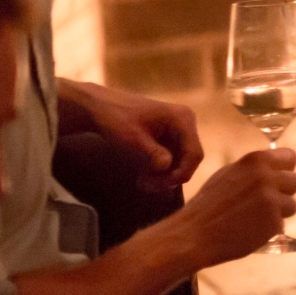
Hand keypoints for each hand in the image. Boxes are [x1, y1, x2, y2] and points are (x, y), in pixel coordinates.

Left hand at [56, 79, 204, 189]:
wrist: (100, 107)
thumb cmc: (115, 119)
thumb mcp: (132, 138)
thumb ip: (152, 152)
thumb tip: (167, 167)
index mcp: (182, 119)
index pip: (194, 153)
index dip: (181, 173)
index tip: (161, 186)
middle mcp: (186, 123)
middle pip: (189, 158)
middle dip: (170, 176)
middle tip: (148, 186)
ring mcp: (179, 129)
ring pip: (181, 161)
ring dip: (164, 175)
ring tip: (143, 182)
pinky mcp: (170, 136)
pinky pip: (172, 158)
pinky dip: (160, 169)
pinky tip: (144, 175)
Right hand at [172, 149, 295, 267]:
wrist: (194, 234)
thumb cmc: (208, 204)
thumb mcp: (228, 175)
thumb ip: (253, 170)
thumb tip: (275, 167)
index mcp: (255, 161)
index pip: (290, 157)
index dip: (285, 169)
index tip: (278, 178)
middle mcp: (267, 177)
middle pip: (295, 181)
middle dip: (283, 192)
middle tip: (265, 202)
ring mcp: (272, 200)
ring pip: (292, 204)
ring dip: (279, 212)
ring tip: (255, 217)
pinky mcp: (274, 222)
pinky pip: (282, 223)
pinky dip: (270, 228)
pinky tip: (251, 229)